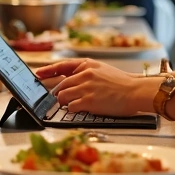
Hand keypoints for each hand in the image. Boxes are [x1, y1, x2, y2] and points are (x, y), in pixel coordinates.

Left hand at [35, 59, 160, 116]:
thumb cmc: (123, 83)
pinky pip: (71, 107)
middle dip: (59, 93)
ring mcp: (85, 88)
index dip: (48, 70)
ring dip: (64, 102)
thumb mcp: (103, 70)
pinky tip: (78, 109)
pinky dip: (72, 109)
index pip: (63, 66)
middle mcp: (84, 74)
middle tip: (61, 99)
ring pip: (63, 96)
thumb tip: (74, 81)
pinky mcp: (88, 101)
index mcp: (88, 65)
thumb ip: (88, 73)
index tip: (39, 73)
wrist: (135, 91)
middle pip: (61, 85)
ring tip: (71, 105)